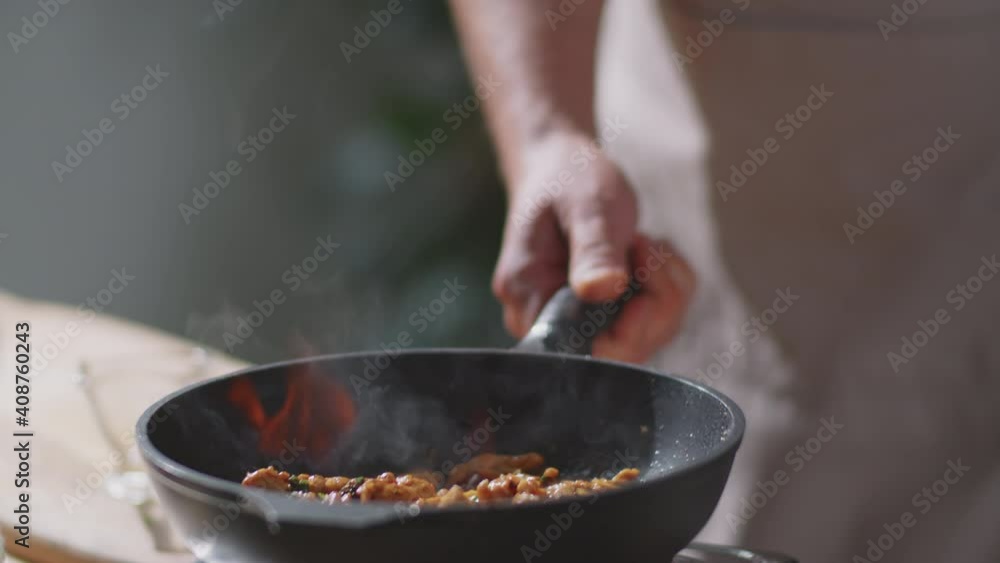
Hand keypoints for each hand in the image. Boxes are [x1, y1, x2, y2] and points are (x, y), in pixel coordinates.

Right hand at [493, 132, 695, 362]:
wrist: (562, 169)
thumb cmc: (569, 181)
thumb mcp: (587, 206)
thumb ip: (594, 250)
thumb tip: (602, 291)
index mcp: (529, 297)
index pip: (587, 351)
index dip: (631, 324)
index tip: (636, 265)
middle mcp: (546, 322)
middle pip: (625, 351)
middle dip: (657, 299)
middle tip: (643, 243)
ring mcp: (575, 325)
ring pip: (647, 338)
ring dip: (665, 288)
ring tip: (642, 242)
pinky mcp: (602, 320)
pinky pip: (653, 324)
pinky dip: (666, 288)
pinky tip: (646, 254)